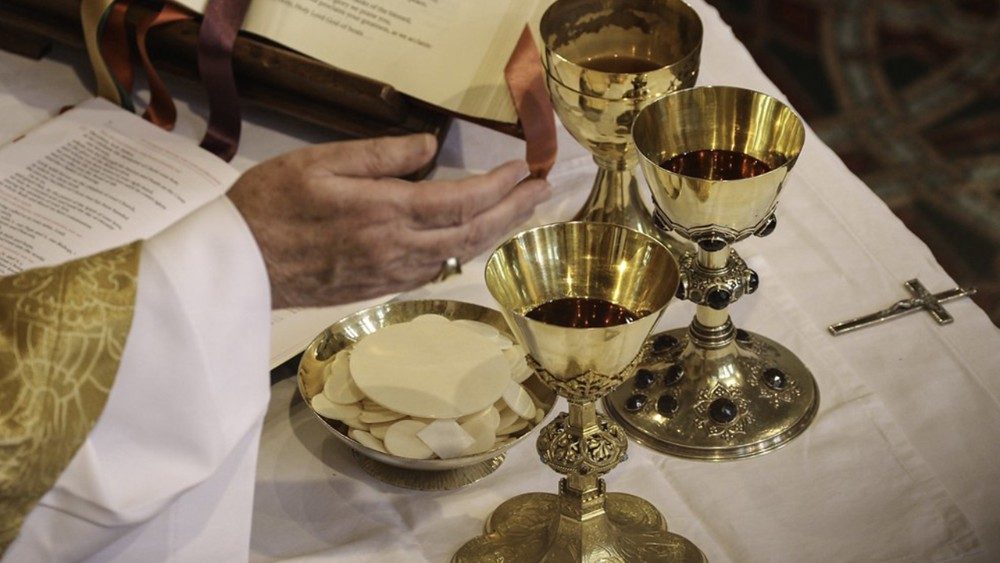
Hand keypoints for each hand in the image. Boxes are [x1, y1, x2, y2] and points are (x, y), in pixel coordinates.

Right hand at [227, 133, 550, 308]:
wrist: (238, 267)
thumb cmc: (270, 206)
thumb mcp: (321, 162)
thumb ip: (381, 155)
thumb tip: (428, 146)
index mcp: (384, 213)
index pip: (461, 200)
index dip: (500, 186)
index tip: (524, 168)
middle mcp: (397, 248)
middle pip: (473, 233)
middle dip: (514, 212)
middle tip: (542, 192)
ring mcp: (391, 273)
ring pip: (459, 255)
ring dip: (495, 233)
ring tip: (519, 213)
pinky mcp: (380, 287)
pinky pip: (435, 270)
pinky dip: (464, 252)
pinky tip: (473, 239)